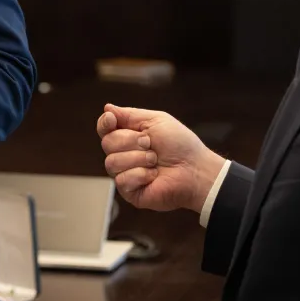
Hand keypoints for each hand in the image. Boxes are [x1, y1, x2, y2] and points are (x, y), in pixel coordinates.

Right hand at [97, 103, 224, 212]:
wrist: (194, 169)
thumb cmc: (180, 144)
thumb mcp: (156, 121)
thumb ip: (129, 115)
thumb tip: (107, 108)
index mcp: (128, 136)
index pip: (104, 129)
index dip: (104, 123)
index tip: (112, 120)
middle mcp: (124, 155)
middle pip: (107, 143)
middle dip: (130, 141)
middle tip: (150, 144)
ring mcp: (125, 174)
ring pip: (112, 162)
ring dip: (138, 158)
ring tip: (155, 161)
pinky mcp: (130, 192)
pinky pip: (121, 180)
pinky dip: (140, 175)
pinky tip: (154, 176)